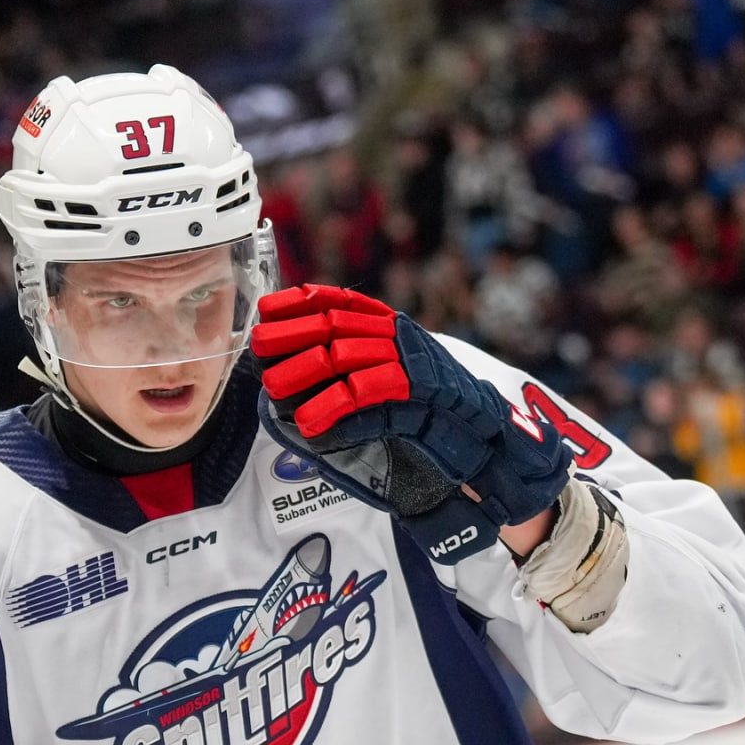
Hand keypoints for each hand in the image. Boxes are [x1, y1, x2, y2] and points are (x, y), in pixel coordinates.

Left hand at [251, 284, 571, 563]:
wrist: (487, 441)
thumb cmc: (431, 419)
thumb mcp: (386, 386)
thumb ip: (351, 375)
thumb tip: (293, 376)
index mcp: (392, 329)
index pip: (342, 302)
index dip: (301, 302)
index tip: (266, 309)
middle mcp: (400, 337)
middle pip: (335, 324)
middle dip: (292, 333)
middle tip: (257, 346)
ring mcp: (412, 361)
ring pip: (346, 355)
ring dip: (305, 370)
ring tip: (274, 388)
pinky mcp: (421, 391)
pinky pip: (367, 392)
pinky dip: (333, 407)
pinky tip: (309, 422)